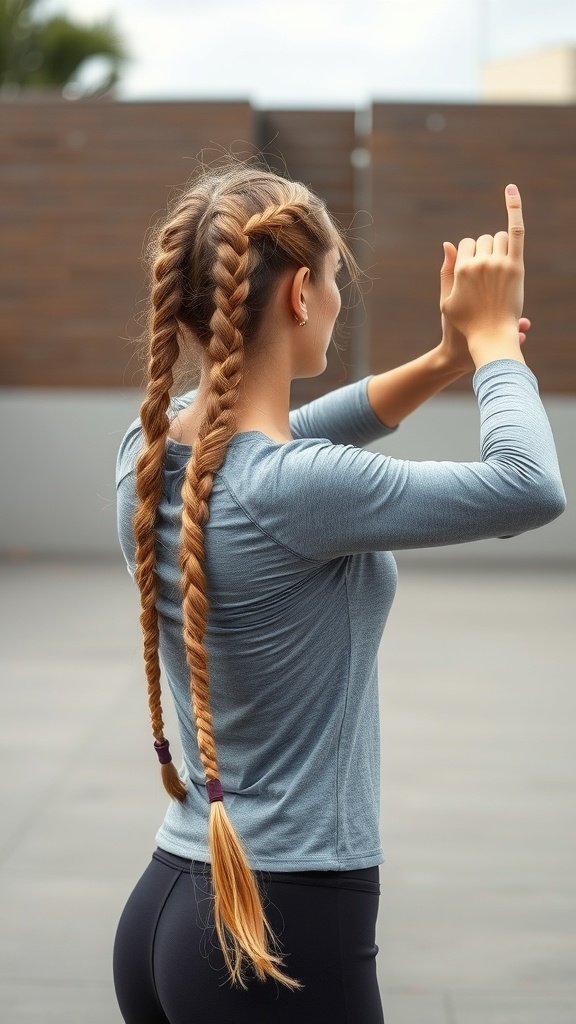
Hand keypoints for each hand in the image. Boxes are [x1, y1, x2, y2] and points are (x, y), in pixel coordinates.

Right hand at [440, 184, 525, 362]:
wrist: (489, 338)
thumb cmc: (465, 325)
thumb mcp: (447, 300)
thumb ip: (446, 271)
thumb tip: (448, 243)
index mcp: (461, 270)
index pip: (466, 245)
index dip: (470, 258)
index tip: (475, 278)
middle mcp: (480, 263)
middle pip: (484, 240)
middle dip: (485, 253)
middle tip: (489, 280)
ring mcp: (499, 264)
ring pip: (499, 238)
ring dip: (499, 248)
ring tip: (500, 271)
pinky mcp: (516, 267)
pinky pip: (516, 231)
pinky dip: (514, 207)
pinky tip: (510, 189)